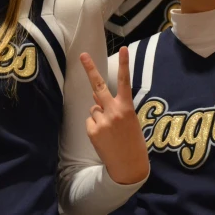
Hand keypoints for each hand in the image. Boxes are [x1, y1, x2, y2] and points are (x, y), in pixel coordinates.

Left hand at [80, 47, 149, 184]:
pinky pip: (90, 121)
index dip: (124, 64)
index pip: (125, 82)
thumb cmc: (132, 141)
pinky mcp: (92, 131)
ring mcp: (102, 121)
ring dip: (99, 115)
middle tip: (82, 55)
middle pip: (98, 86)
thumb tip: (95, 95)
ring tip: (110, 130)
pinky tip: (104, 136)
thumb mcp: (129, 120)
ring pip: (94, 108)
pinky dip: (95, 126)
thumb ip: (114, 106)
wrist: (129, 166)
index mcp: (127, 107)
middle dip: (90, 69)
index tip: (123, 48)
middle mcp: (113, 111)